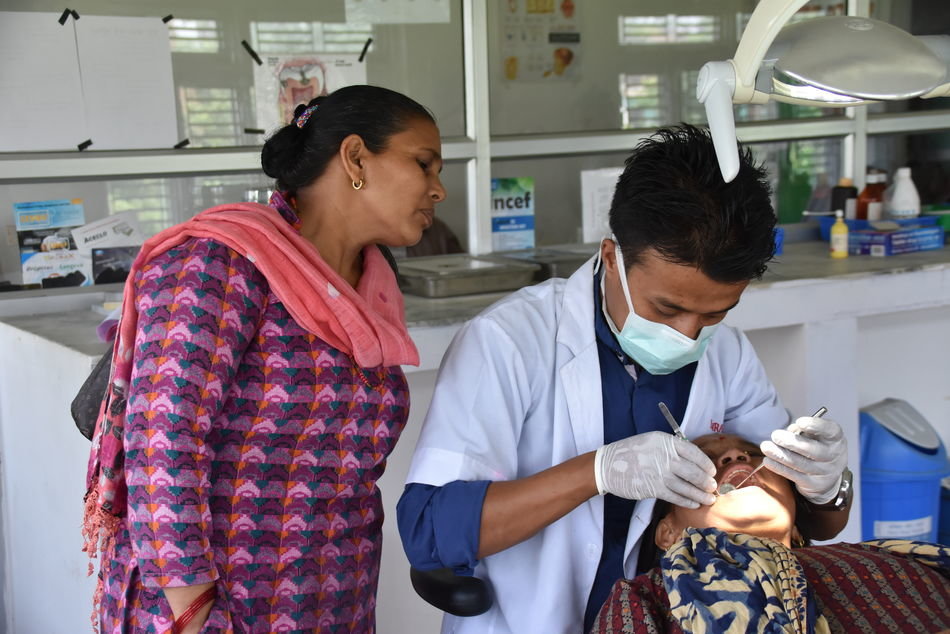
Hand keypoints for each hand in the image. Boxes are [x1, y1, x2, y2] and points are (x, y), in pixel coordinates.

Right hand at [594, 432, 716, 507]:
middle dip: (706, 482)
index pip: (693, 452)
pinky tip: (693, 504)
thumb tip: (692, 461)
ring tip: (708, 499)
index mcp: (665, 441)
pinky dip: (687, 501)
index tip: (711, 471)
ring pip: (687, 487)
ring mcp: (660, 473)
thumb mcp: (651, 441)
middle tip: (712, 487)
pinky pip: (676, 496)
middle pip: (694, 471)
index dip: (705, 463)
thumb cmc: (630, 452)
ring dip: (700, 495)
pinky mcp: (654, 488)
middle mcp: (664, 456)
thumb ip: (670, 449)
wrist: (607, 465)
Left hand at [761, 415, 847, 503]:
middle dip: (791, 442)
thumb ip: (804, 430)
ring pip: (801, 464)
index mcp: (836, 439)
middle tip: (775, 435)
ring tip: (766, 447)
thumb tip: (789, 431)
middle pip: (813, 450)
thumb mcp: (818, 436)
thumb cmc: (818, 447)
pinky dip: (779, 467)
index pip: (831, 431)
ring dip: (780, 455)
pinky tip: (768, 460)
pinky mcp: (813, 484)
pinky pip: (794, 476)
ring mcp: (825, 472)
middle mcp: (834, 456)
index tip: (800, 422)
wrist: (828, 477)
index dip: (816, 426)